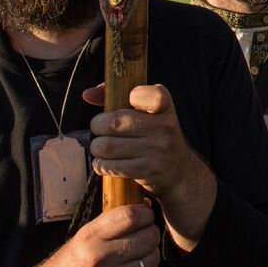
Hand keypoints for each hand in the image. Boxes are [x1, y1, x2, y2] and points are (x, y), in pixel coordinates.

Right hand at [21, 202, 159, 266]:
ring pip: (151, 259)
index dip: (146, 213)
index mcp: (89, 236)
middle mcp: (100, 257)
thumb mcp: (81, 237)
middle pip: (147, 237)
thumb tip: (144, 207)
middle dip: (151, 233)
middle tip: (145, 235)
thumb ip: (110, 223)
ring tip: (141, 254)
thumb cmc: (67, 266)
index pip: (131, 216)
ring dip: (151, 254)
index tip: (146, 215)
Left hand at [84, 83, 216, 250]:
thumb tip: (87, 94)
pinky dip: (100, 164)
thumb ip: (118, 98)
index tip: (128, 99)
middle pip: (115, 122)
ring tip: (101, 147)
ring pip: (107, 146)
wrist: (180, 172)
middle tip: (99, 129)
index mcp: (165, 108)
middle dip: (98, 126)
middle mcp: (164, 128)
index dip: (136, 95)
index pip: (153, 95)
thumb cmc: (155, 137)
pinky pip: (111, 165)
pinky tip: (104, 163)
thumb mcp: (147, 115)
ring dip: (97, 147)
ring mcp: (157, 150)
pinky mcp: (148, 171)